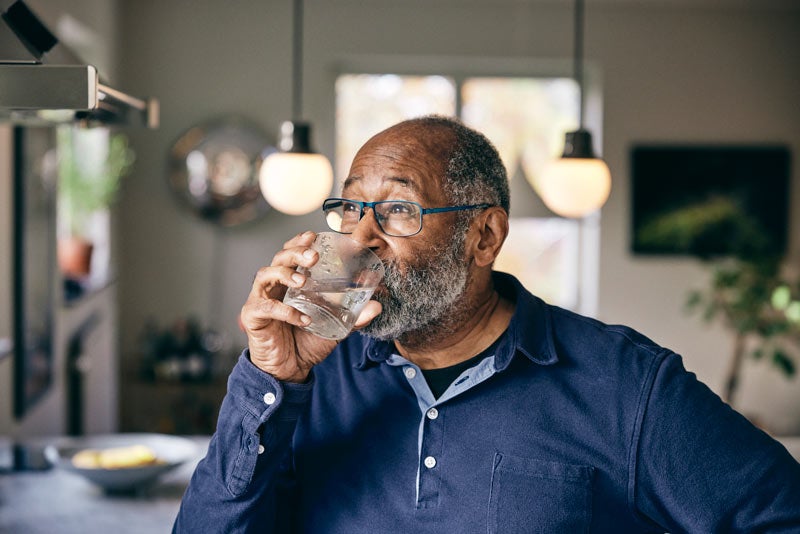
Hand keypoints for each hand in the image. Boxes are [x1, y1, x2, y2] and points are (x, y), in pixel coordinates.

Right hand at [240, 231, 381, 381]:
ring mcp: (260, 299)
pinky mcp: (253, 316)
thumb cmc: (306, 343)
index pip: (291, 254)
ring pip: (265, 275)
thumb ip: (354, 318)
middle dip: (295, 253)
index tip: (313, 235)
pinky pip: (266, 307)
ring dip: (285, 274)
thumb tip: (377, 307)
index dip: (299, 242)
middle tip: (313, 256)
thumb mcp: (334, 328)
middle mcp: (274, 286)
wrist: (289, 370)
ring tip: (303, 281)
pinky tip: (302, 318)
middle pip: (278, 258)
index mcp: (290, 283)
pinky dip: (284, 310)